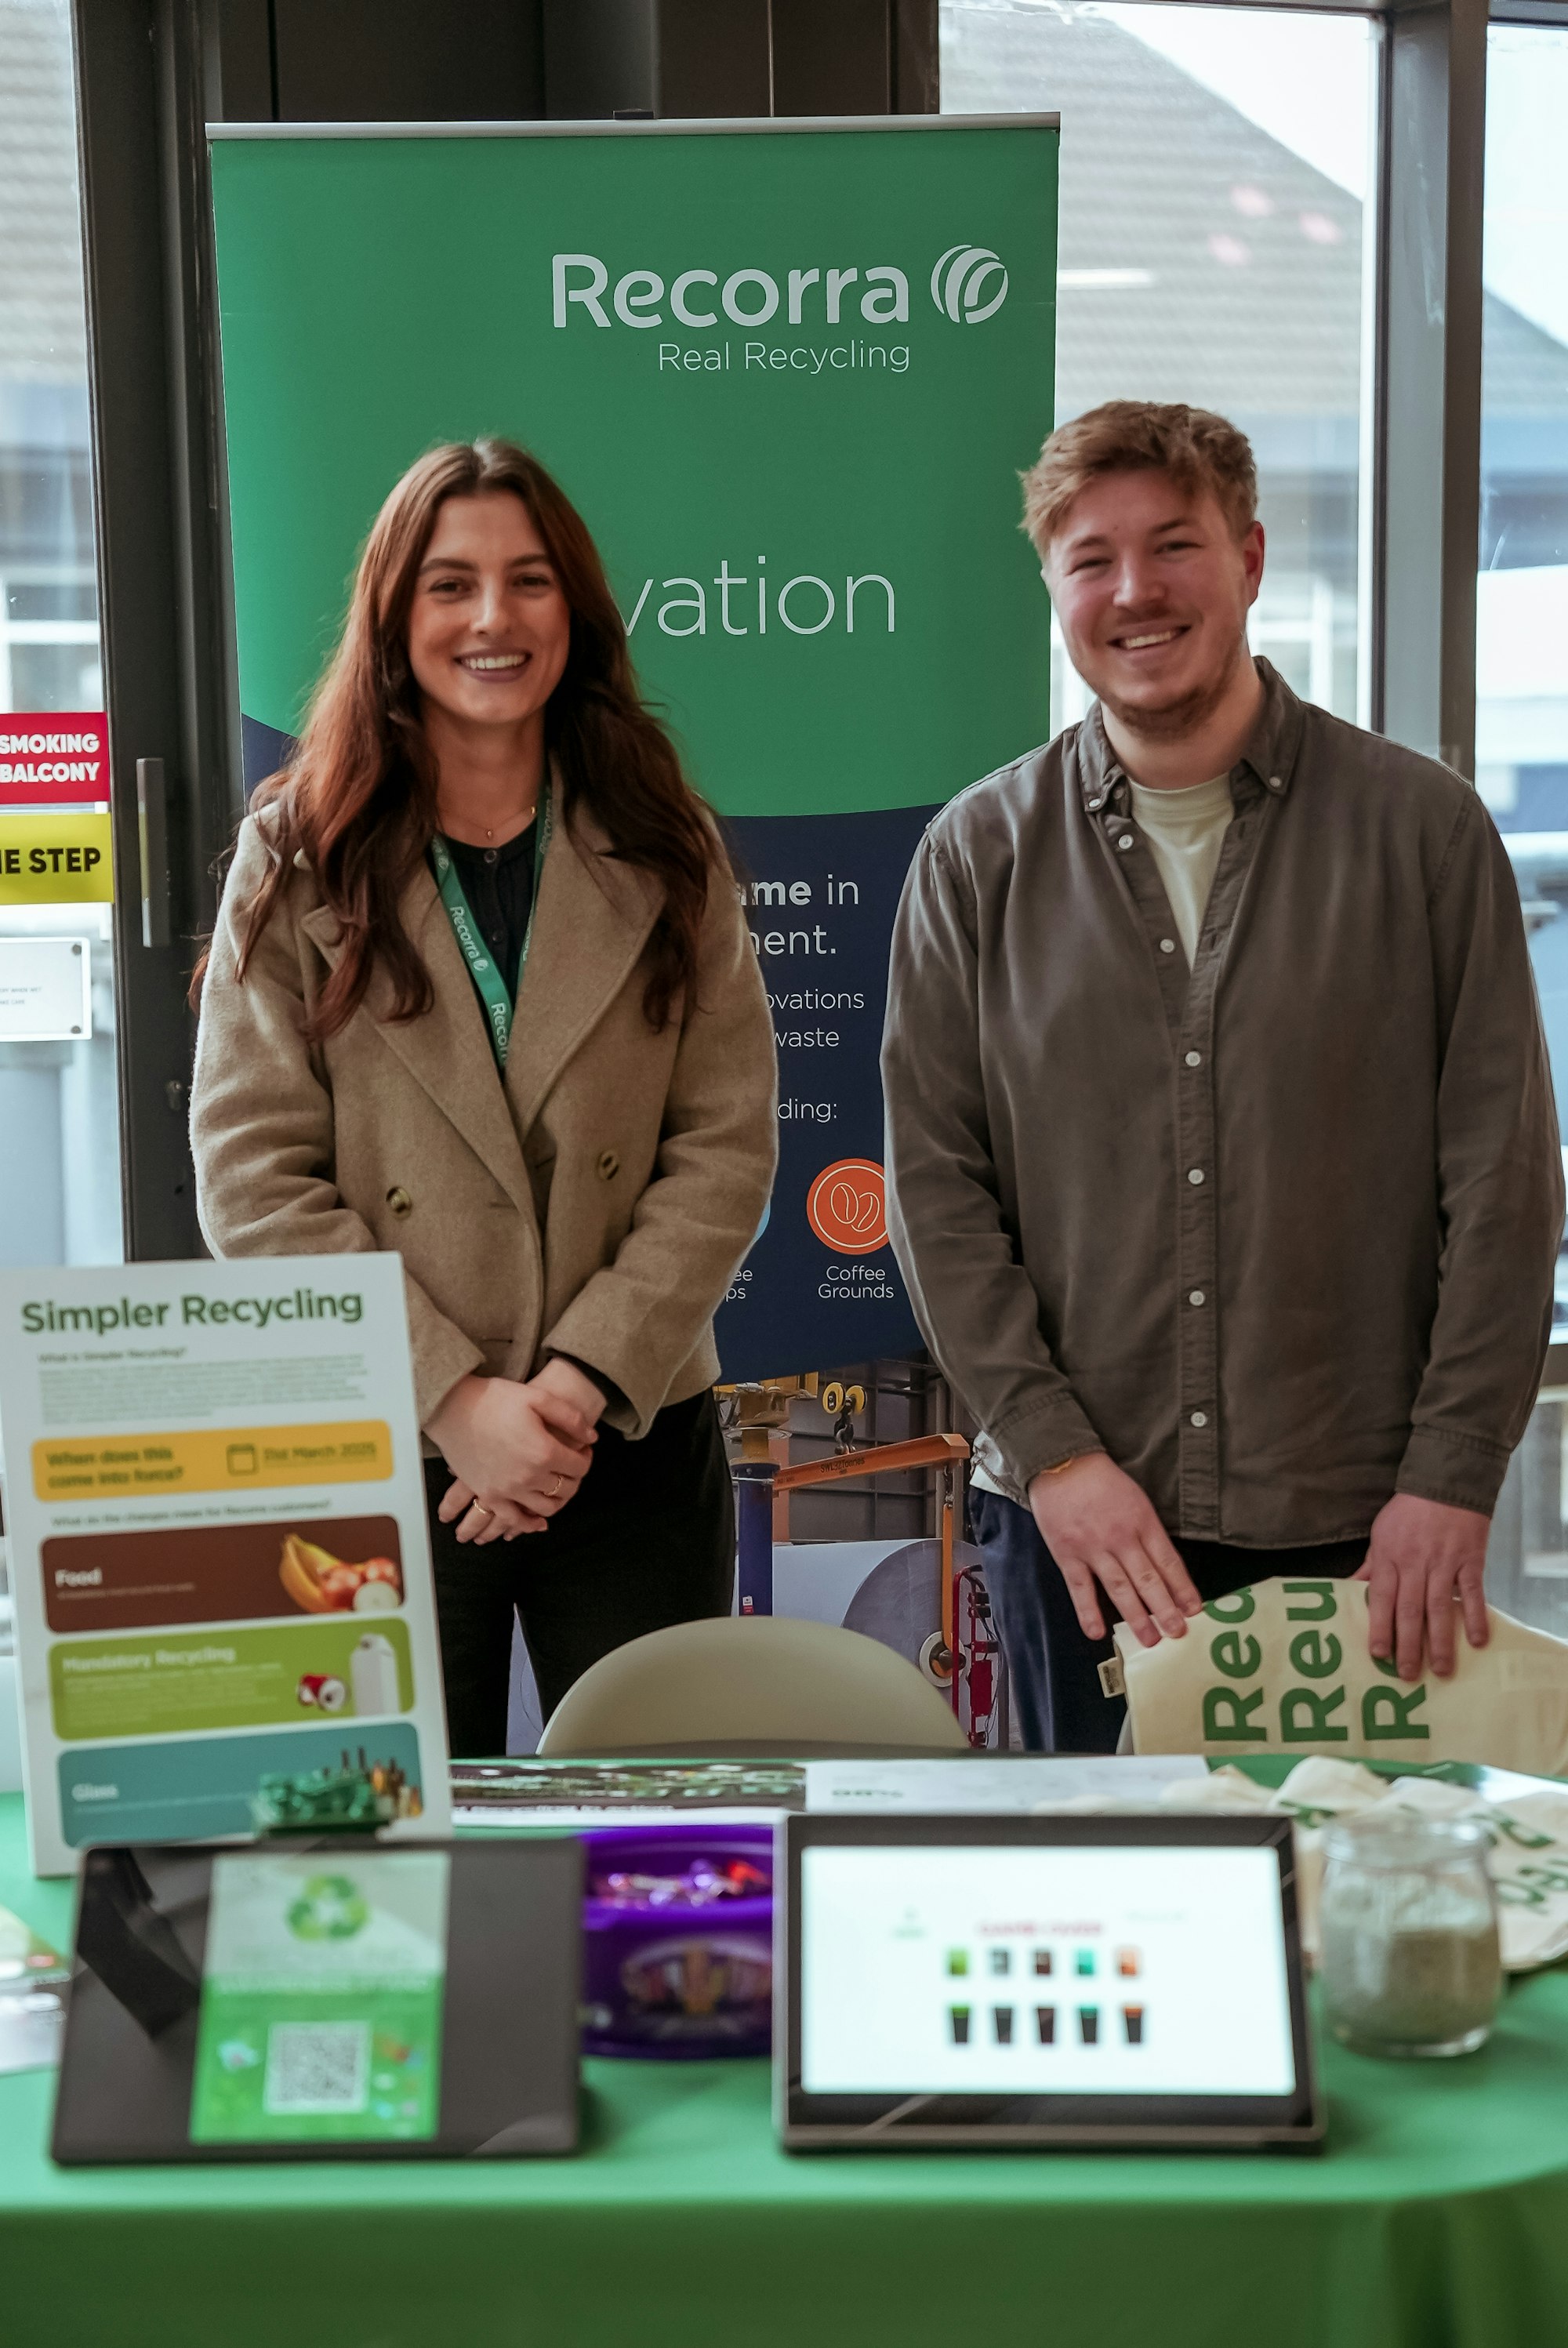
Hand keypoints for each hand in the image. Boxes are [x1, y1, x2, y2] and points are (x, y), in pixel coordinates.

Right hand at [425, 1370, 598, 1544]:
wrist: (454, 1407)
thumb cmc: (496, 1398)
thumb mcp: (539, 1397)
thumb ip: (571, 1418)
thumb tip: (593, 1438)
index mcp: (544, 1451)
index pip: (579, 1467)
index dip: (586, 1458)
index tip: (583, 1450)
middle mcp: (528, 1476)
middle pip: (566, 1489)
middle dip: (575, 1478)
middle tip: (572, 1467)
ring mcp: (507, 1489)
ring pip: (545, 1509)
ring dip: (558, 1501)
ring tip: (557, 1488)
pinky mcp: (488, 1494)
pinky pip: (513, 1520)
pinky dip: (528, 1524)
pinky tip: (537, 1522)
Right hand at [1027, 1453, 1201, 1647]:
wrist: (1063, 1464)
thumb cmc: (1103, 1482)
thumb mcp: (1136, 1499)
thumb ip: (1148, 1531)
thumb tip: (1164, 1568)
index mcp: (1142, 1521)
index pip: (1168, 1561)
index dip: (1182, 1588)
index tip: (1194, 1610)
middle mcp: (1121, 1537)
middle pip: (1148, 1579)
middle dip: (1165, 1609)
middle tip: (1178, 1633)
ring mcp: (1093, 1548)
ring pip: (1119, 1588)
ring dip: (1136, 1617)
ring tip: (1150, 1640)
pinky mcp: (1067, 1554)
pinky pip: (1080, 1588)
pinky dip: (1088, 1612)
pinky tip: (1097, 1632)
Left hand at [1354, 1493, 1490, 1681]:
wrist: (1445, 1485)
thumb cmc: (1408, 1513)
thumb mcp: (1380, 1535)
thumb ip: (1370, 1566)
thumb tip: (1348, 1588)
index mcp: (1389, 1558)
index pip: (1382, 1598)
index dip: (1380, 1627)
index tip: (1378, 1654)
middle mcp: (1415, 1564)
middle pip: (1410, 1610)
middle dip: (1408, 1645)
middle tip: (1408, 1676)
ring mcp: (1444, 1563)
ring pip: (1440, 1608)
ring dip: (1440, 1641)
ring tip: (1441, 1670)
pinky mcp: (1470, 1561)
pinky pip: (1473, 1593)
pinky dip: (1474, 1617)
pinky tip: (1476, 1641)